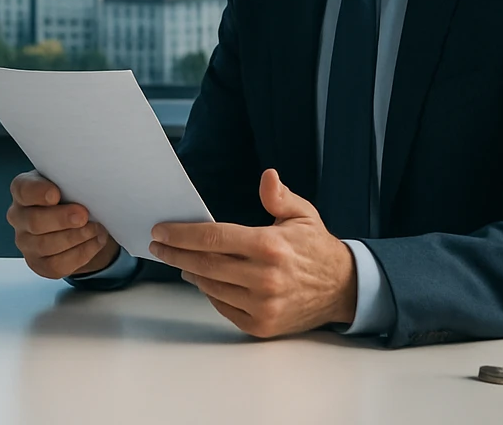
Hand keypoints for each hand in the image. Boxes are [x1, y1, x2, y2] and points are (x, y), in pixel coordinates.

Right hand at [7, 170, 118, 278]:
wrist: (76, 220)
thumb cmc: (70, 195)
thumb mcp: (68, 181)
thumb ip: (72, 180)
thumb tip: (90, 183)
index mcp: (22, 190)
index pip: (23, 190)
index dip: (38, 192)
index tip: (55, 194)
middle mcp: (18, 216)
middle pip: (34, 221)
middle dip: (62, 219)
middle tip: (84, 216)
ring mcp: (25, 242)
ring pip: (46, 245)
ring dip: (76, 237)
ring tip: (96, 229)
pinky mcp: (38, 263)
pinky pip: (56, 265)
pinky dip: (80, 254)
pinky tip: (95, 242)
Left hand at [148, 169, 355, 336]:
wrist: (343, 290)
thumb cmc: (316, 249)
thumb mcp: (303, 215)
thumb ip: (279, 197)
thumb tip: (267, 177)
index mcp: (270, 246)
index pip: (214, 238)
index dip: (182, 234)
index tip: (162, 231)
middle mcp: (264, 278)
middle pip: (205, 264)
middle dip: (175, 253)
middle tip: (159, 246)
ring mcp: (262, 305)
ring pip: (211, 286)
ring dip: (191, 272)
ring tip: (180, 260)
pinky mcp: (262, 325)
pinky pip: (223, 306)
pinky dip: (210, 292)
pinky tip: (205, 279)